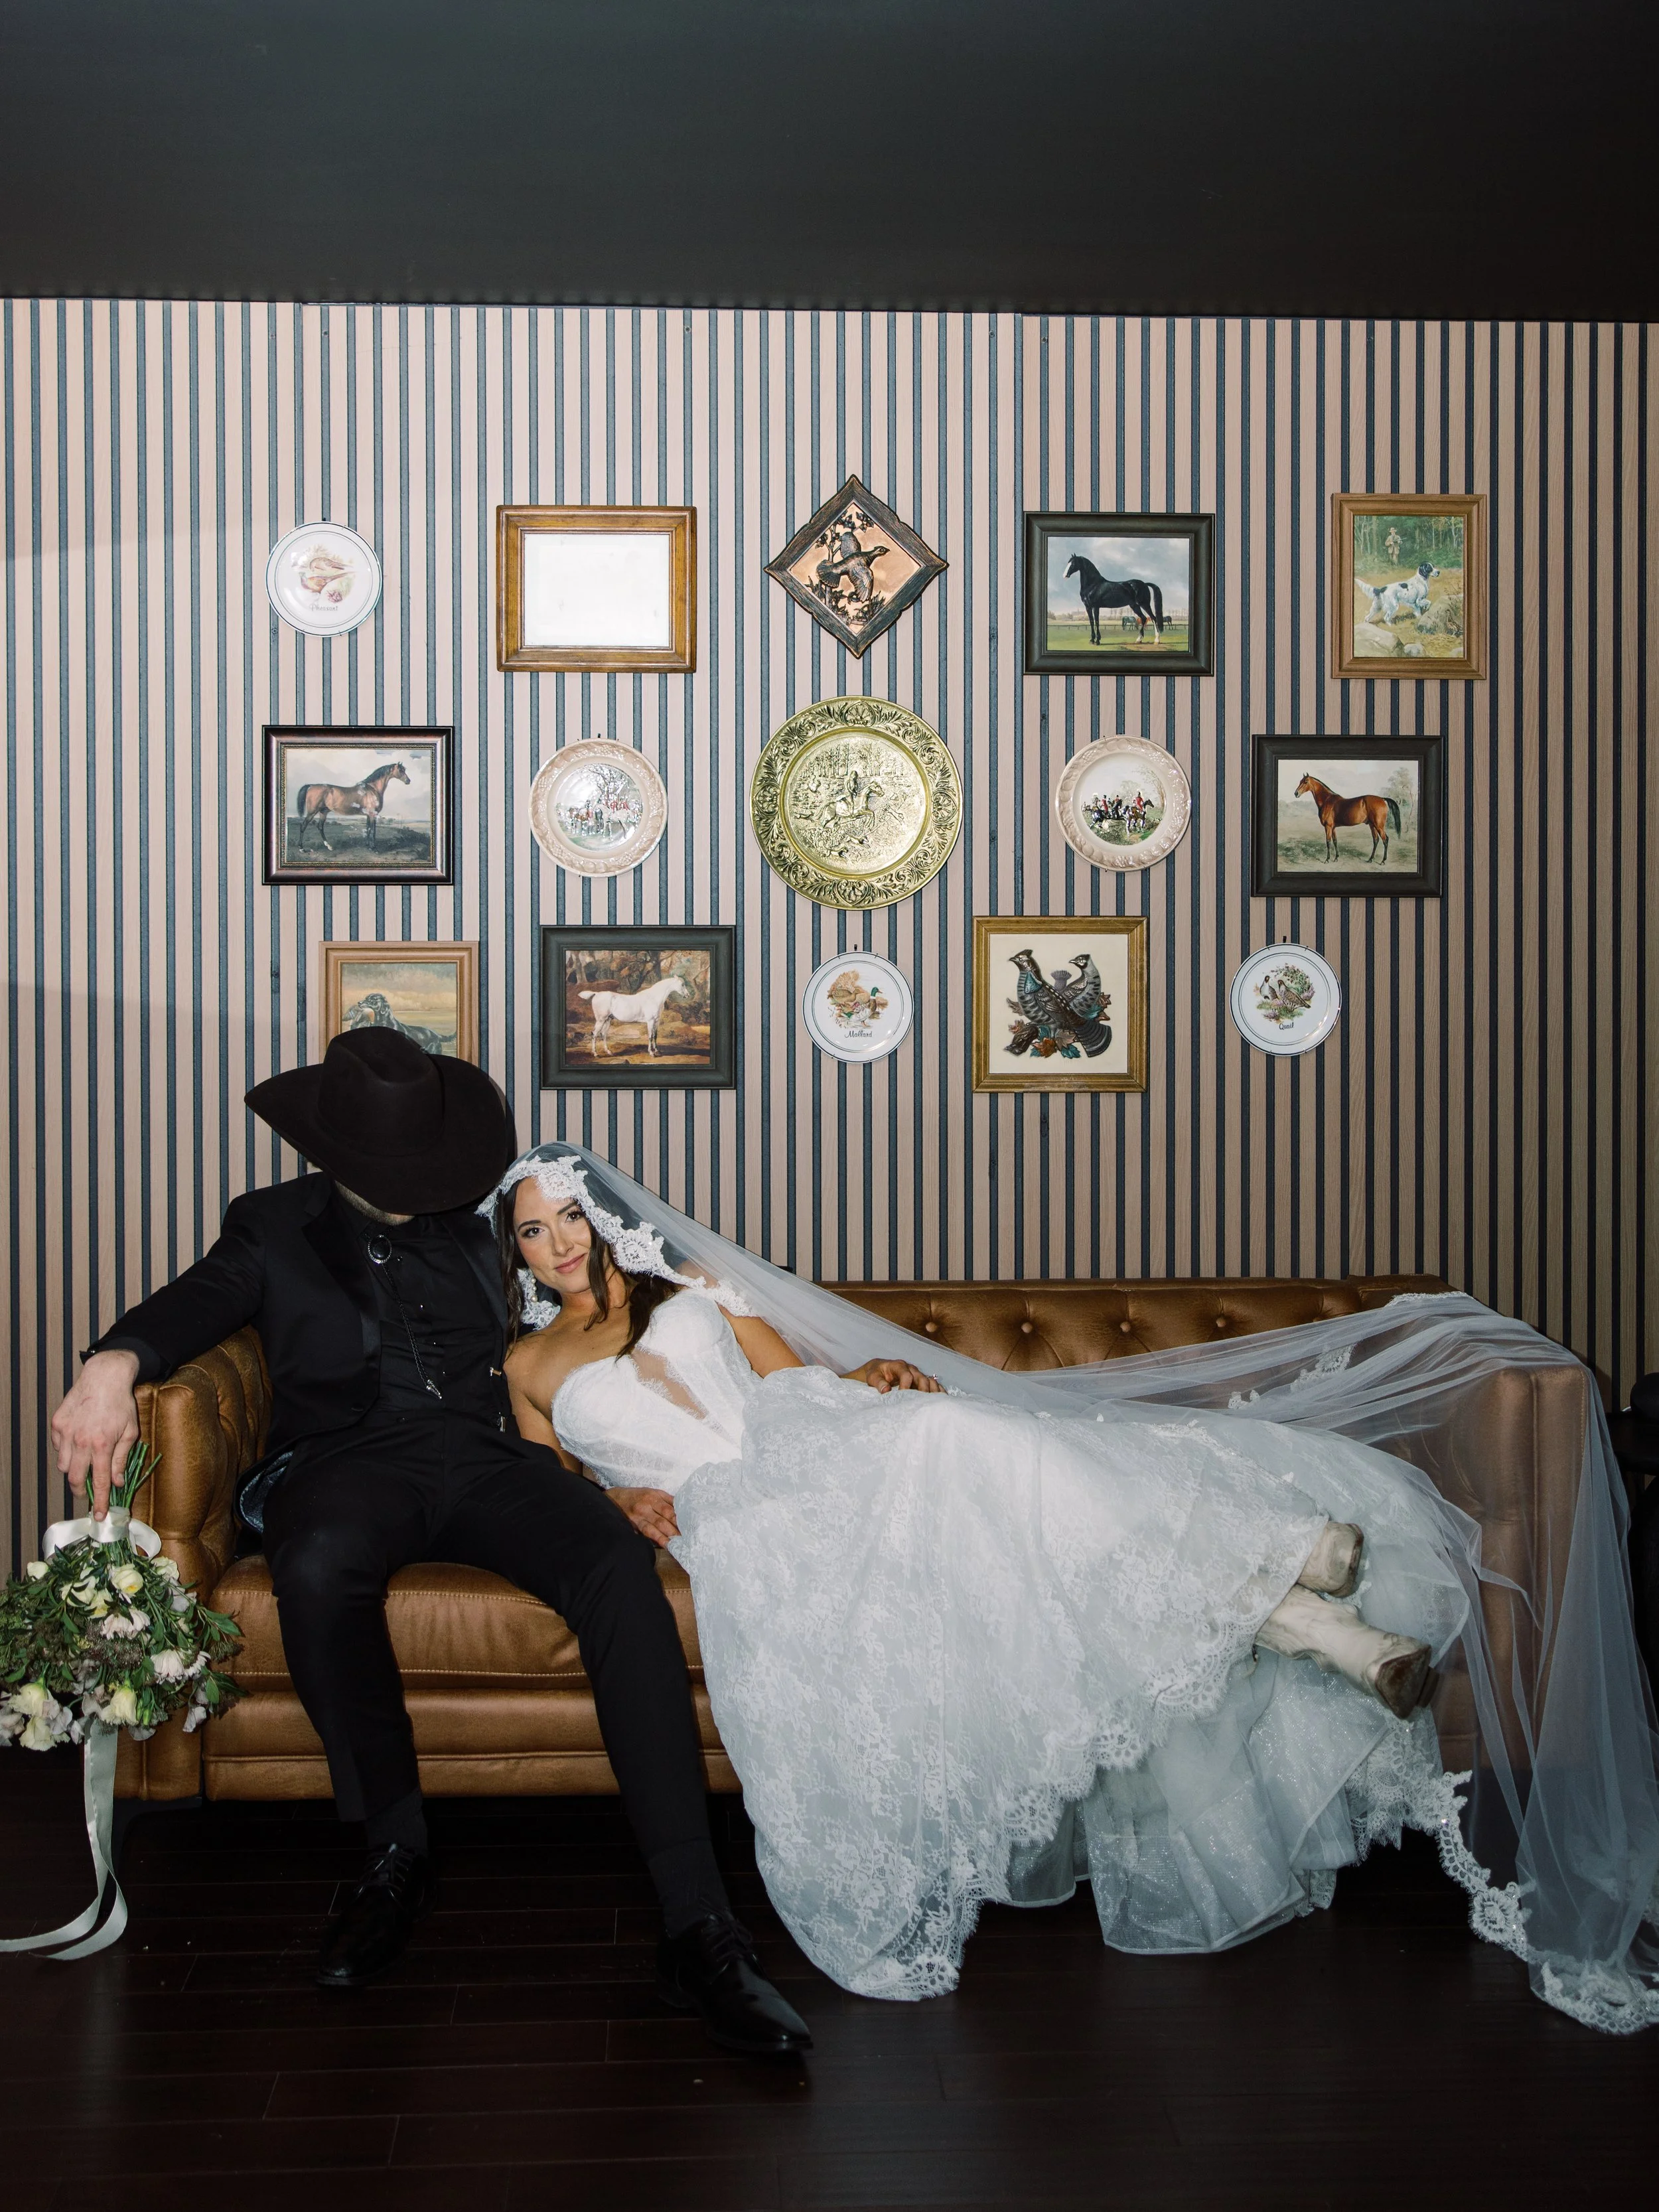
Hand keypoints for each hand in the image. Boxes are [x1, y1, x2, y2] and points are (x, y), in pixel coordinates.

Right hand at [50, 1350, 141, 1519]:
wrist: (104, 1377)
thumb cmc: (121, 1404)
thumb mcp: (130, 1432)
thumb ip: (122, 1459)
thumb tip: (116, 1482)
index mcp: (102, 1445)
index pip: (99, 1481)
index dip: (98, 1501)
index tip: (98, 1515)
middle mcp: (80, 1441)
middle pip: (73, 1478)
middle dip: (80, 1490)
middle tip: (87, 1492)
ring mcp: (65, 1432)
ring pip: (62, 1465)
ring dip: (73, 1470)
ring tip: (85, 1463)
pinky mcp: (57, 1424)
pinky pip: (58, 1447)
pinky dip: (66, 1451)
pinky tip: (77, 1443)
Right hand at [608, 1486, 680, 1546]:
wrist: (615, 1499)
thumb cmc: (638, 1496)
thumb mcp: (653, 1492)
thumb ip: (668, 1501)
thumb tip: (684, 1509)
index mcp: (653, 1497)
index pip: (669, 1510)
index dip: (679, 1520)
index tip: (690, 1527)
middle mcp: (645, 1508)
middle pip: (662, 1521)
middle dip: (674, 1531)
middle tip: (686, 1539)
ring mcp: (637, 1519)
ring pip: (652, 1530)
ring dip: (664, 1539)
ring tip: (674, 1546)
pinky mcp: (631, 1527)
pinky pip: (643, 1535)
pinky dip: (652, 1541)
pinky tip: (661, 1546)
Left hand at [845, 1358, 943, 1395]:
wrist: (879, 1370)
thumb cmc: (875, 1373)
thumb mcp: (872, 1376)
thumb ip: (878, 1382)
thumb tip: (885, 1390)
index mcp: (899, 1366)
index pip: (907, 1375)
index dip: (906, 1386)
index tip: (902, 1397)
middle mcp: (911, 1369)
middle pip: (922, 1378)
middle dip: (923, 1391)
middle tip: (921, 1404)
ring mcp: (917, 1375)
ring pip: (930, 1381)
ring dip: (933, 1392)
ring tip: (935, 1404)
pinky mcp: (920, 1381)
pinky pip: (933, 1385)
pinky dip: (938, 1391)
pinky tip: (942, 1400)